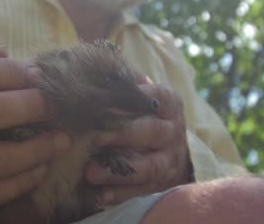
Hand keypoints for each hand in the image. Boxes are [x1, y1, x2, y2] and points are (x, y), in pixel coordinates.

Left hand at [85, 83, 191, 205]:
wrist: (170, 148)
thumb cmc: (143, 113)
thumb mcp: (141, 94)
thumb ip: (123, 82)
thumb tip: (95, 68)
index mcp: (168, 103)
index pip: (155, 97)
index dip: (134, 98)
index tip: (106, 100)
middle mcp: (172, 131)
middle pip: (150, 132)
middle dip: (121, 133)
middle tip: (94, 134)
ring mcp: (169, 160)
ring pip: (147, 167)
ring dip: (117, 170)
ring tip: (90, 171)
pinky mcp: (160, 185)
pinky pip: (141, 192)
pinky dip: (120, 194)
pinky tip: (99, 195)